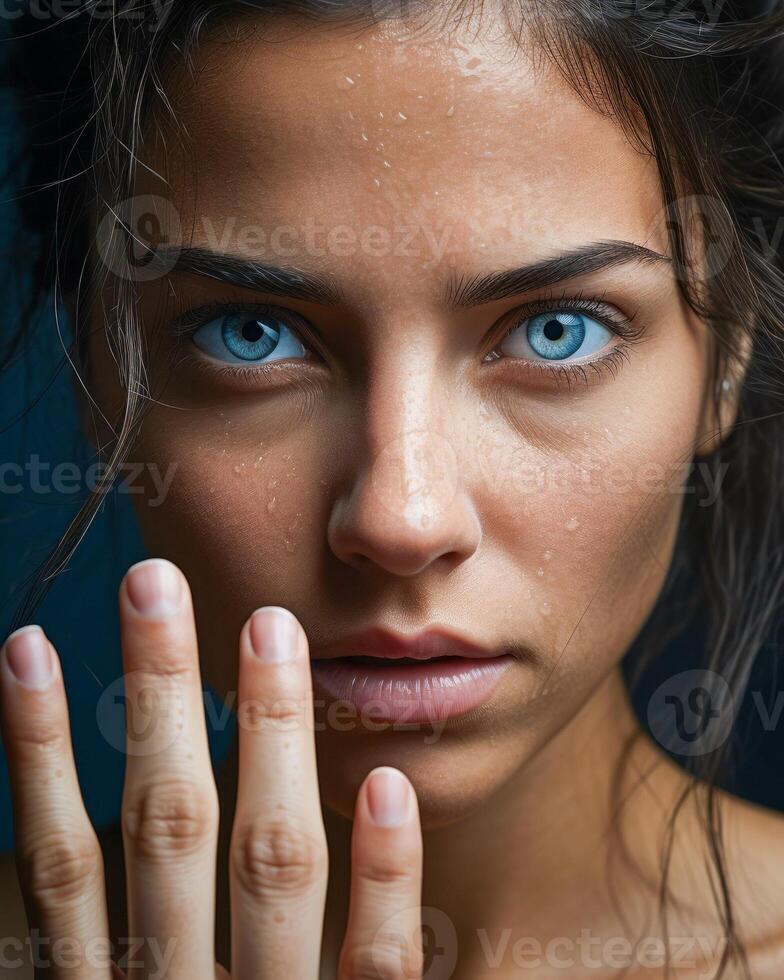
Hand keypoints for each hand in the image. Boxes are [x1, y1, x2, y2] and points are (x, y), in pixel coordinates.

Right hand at [0, 558, 423, 978]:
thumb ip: (105, 951)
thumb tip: (70, 833)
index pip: (61, 863)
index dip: (36, 750)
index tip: (28, 646)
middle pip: (166, 824)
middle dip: (156, 695)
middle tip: (154, 581)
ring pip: (266, 863)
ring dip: (269, 735)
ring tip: (267, 625)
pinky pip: (376, 960)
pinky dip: (382, 873)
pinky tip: (388, 781)